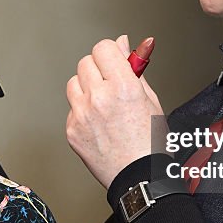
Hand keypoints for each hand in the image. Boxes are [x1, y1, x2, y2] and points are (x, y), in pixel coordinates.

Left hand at [66, 35, 164, 187]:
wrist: (139, 178)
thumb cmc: (150, 144)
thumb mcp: (151, 99)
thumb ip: (134, 69)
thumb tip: (125, 44)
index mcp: (124, 87)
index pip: (103, 48)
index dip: (111, 53)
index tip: (115, 60)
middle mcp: (100, 98)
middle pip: (86, 62)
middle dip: (98, 68)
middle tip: (110, 82)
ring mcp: (82, 115)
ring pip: (74, 82)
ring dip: (86, 87)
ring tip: (103, 103)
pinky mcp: (72, 130)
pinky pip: (72, 108)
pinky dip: (82, 111)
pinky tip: (98, 122)